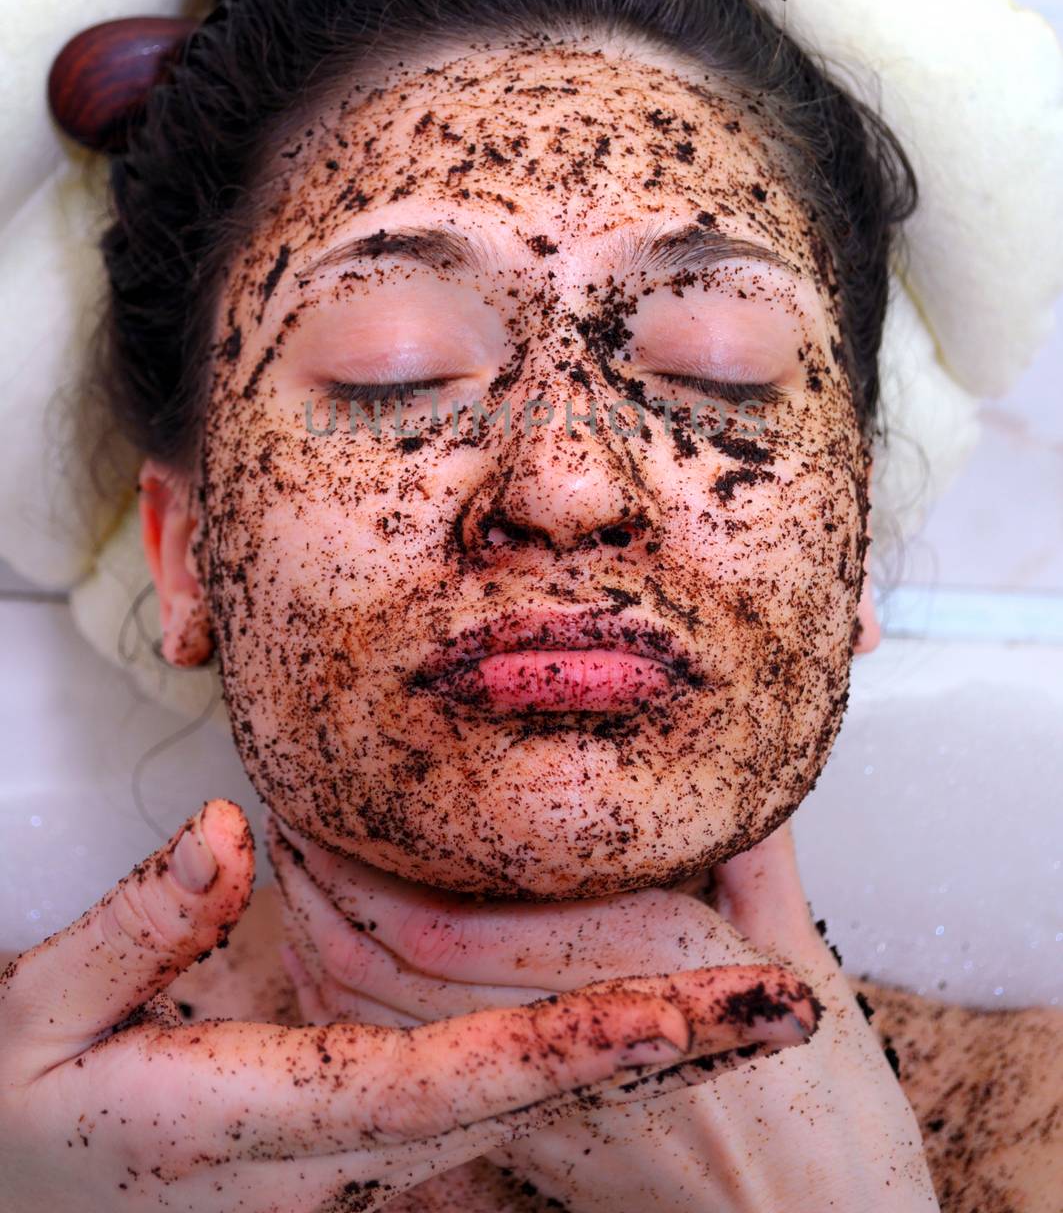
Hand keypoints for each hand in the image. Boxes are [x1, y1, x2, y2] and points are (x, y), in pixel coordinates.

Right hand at [0, 798, 818, 1212]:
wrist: (8, 1189)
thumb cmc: (18, 1116)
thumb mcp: (39, 1016)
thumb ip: (132, 928)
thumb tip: (227, 836)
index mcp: (271, 1115)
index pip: (463, 1078)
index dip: (589, 1044)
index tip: (702, 1008)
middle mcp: (333, 1156)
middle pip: (529, 1102)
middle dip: (664, 1055)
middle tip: (786, 993)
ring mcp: (347, 1165)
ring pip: (518, 1115)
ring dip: (635, 1063)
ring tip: (747, 1001)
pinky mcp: (342, 1154)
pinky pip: (472, 1123)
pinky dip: (559, 1075)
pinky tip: (625, 1032)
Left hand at [271, 816, 940, 1211]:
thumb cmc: (827, 1110)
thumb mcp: (800, 952)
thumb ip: (751, 847)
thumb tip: (729, 751)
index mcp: (626, 974)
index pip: (441, 916)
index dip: (364, 850)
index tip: (331, 780)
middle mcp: (559, 1038)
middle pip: (382, 963)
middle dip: (320, 881)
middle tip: (291, 804)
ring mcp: (531, 1100)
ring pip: (376, 1023)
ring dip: (320, 940)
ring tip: (299, 867)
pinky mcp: (527, 1140)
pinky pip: (403, 1074)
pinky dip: (350, 1012)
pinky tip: (339, 966)